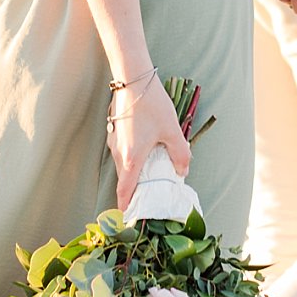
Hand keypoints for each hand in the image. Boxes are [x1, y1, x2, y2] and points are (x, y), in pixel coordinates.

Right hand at [107, 75, 191, 211]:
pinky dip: (132, 157)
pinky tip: (146, 149)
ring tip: (151, 174)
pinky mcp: (115, 130)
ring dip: (134, 173)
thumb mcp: (172, 130)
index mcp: (132, 159)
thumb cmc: (151, 105)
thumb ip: (180, 153)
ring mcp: (114, 141)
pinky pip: (122, 151)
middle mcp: (119, 153)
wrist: (132, 77)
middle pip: (125, 179)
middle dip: (134, 191)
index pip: (125, 191)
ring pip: (123, 164)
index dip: (126, 207)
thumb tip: (183, 170)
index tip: (128, 218)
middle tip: (148, 198)